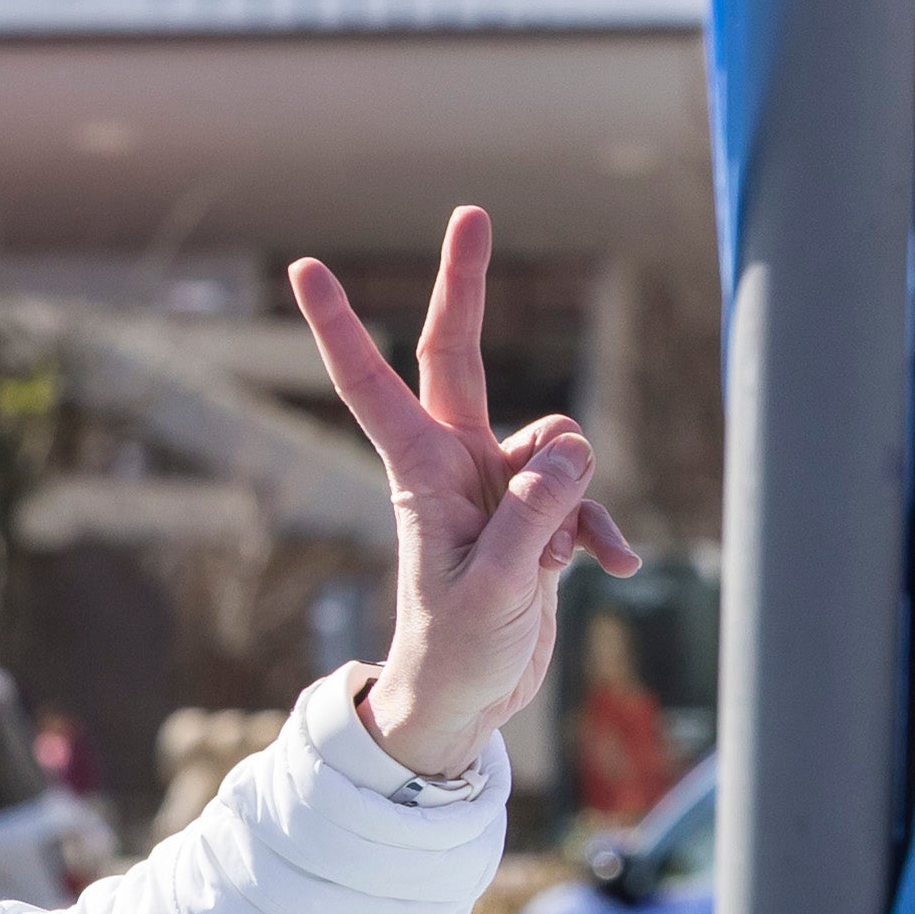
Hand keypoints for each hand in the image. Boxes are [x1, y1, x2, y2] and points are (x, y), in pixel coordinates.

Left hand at [289, 206, 641, 780]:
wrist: (464, 701)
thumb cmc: (457, 653)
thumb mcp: (495, 592)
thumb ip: (531, 519)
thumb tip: (565, 450)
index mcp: (420, 475)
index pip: (373, 385)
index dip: (339, 327)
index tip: (306, 267)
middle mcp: (455, 463)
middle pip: (460, 357)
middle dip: (465, 287)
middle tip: (469, 211)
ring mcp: (498, 483)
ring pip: (557, 441)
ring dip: (573, 494)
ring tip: (550, 564)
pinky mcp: (535, 511)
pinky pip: (584, 495)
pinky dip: (598, 529)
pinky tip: (609, 569)